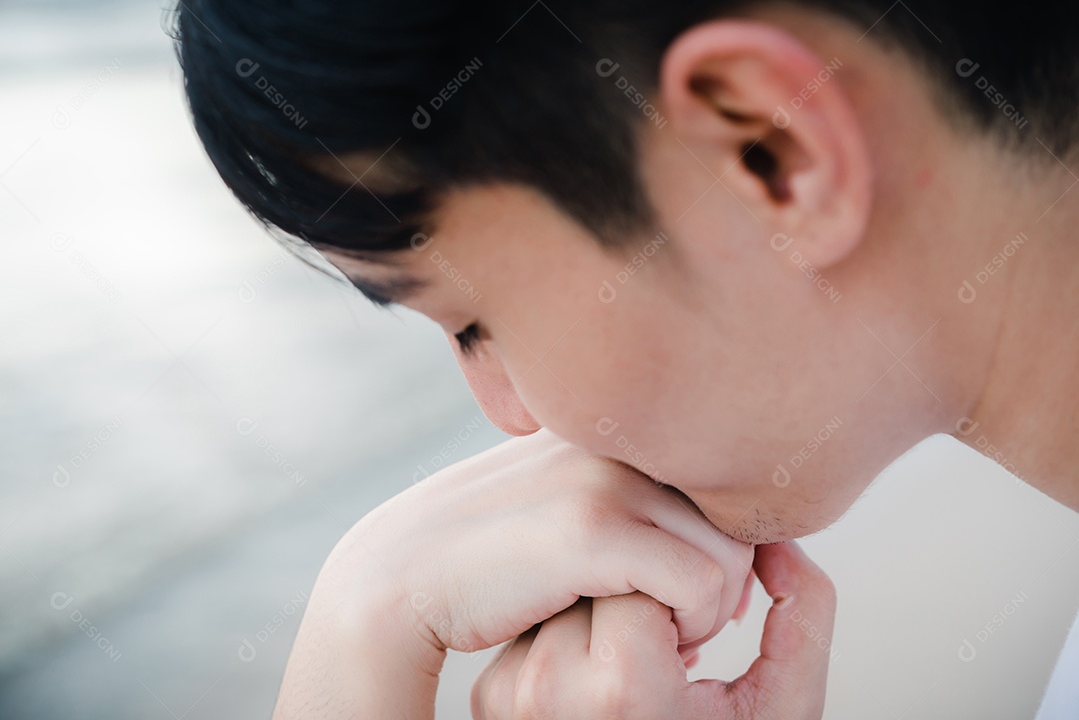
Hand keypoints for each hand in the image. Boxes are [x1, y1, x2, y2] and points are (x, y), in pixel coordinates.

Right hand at [350, 429, 753, 652]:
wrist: (405, 571)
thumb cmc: (490, 549)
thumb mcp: (562, 498)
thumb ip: (620, 489)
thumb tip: (691, 515)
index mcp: (614, 431)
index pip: (719, 479)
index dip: (723, 543)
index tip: (698, 589)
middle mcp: (617, 442)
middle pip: (736, 516)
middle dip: (725, 580)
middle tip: (683, 620)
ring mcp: (603, 479)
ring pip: (730, 552)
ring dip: (709, 610)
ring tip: (661, 630)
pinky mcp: (592, 529)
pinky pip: (700, 583)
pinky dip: (691, 624)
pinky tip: (650, 638)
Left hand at [472, 542, 835, 719]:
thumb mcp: (778, 710)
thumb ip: (803, 617)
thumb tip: (773, 540)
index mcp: (625, 691)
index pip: (651, 572)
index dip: (684, 593)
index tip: (693, 639)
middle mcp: (550, 690)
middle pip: (602, 578)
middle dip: (641, 596)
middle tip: (663, 647)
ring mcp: (509, 695)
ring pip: (565, 594)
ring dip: (604, 613)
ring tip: (630, 666)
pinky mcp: (491, 697)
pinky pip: (536, 628)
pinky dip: (570, 640)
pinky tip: (595, 681)